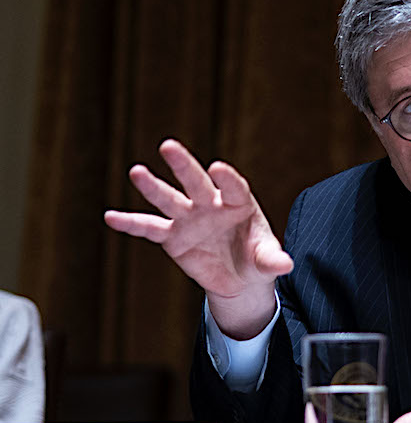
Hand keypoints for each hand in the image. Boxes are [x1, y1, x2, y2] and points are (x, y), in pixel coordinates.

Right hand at [103, 139, 291, 337]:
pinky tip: (111, 217)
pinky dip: (130, 223)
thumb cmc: (257, 258)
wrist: (239, 276)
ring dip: (153, 186)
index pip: (234, 187)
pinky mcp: (172, 237)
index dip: (227, 178)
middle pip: (196, 183)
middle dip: (184, 166)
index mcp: (239, 203)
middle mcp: (211, 204)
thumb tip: (287, 264)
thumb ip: (273, 260)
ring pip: (169, 199)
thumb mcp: (267, 261)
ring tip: (137, 171)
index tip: (218, 168)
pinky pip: (149, 228)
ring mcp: (189, 218)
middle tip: (169, 146)